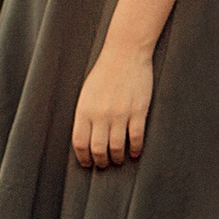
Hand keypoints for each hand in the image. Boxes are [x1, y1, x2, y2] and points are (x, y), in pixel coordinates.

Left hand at [71, 45, 153, 168]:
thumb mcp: (87, 93)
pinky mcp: (138, 111)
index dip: (83, 157)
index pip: (80, 142)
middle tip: (104, 165)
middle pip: (98, 149)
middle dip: (101, 162)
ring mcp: (120, 113)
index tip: (87, 163)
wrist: (125, 53)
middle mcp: (100, 114)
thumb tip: (86, 138)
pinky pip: (136, 138)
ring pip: (117, 148)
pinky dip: (135, 149)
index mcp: (84, 109)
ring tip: (118, 160)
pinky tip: (135, 152)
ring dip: (117, 158)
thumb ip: (85, 115)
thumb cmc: (104, 72)